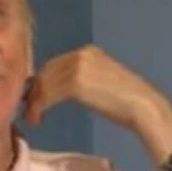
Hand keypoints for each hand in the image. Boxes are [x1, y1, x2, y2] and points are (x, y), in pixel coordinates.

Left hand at [25, 45, 170, 127]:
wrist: (142, 107)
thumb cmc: (127, 102)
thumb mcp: (101, 82)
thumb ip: (82, 80)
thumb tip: (59, 90)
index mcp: (88, 52)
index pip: (55, 64)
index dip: (42, 81)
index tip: (35, 97)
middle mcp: (80, 54)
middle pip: (46, 71)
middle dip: (35, 91)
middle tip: (29, 109)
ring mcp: (77, 67)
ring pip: (44, 84)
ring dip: (34, 102)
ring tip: (33, 118)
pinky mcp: (75, 83)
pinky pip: (48, 95)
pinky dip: (38, 107)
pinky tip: (38, 118)